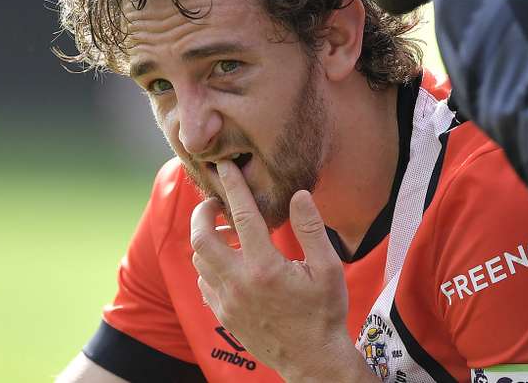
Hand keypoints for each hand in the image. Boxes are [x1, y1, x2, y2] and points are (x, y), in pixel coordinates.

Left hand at [190, 160, 369, 381]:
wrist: (311, 360)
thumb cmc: (323, 312)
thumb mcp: (328, 269)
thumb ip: (311, 229)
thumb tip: (297, 195)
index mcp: (265, 267)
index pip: (242, 216)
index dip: (233, 187)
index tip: (225, 167)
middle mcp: (239, 283)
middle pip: (200, 238)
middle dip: (201, 213)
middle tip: (214, 202)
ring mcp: (227, 301)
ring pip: (199, 260)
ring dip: (205, 239)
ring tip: (223, 230)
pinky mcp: (222, 315)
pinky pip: (204, 282)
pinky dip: (208, 265)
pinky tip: (226, 261)